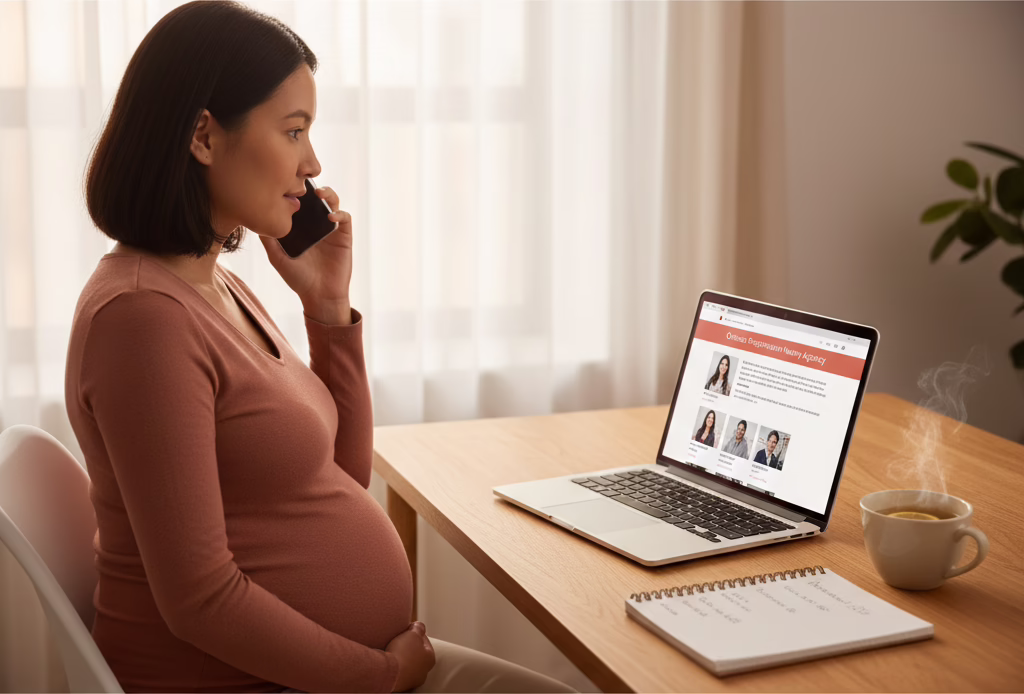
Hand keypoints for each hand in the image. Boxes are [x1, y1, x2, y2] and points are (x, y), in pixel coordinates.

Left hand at [260, 185, 353, 321]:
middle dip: (311, 186)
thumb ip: (268, 240)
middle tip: (303, 182)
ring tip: (319, 194)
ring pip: (332, 202)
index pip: (298, 202)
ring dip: (328, 194)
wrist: (320, 296)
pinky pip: (345, 218)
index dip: (294, 190)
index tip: (286, 183)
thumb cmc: (299, 279)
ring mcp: (331, 229)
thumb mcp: (277, 258)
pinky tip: (330, 217)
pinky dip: (339, 213)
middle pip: (315, 197)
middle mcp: (316, 224)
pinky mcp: (344, 236)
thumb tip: (254, 219)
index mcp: (301, 227)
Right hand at [385, 621, 434, 691]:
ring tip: (393, 649)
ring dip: (402, 656)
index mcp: (430, 659)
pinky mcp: (400, 685)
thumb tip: (419, 626)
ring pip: (407, 664)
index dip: (415, 632)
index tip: (407, 628)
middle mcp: (423, 672)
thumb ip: (419, 627)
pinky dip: (395, 665)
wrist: (388, 672)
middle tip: (400, 638)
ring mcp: (412, 680)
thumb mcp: (413, 633)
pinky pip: (398, 671)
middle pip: (416, 653)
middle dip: (409, 645)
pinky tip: (390, 659)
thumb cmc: (403, 652)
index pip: (424, 641)